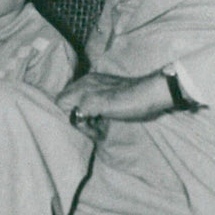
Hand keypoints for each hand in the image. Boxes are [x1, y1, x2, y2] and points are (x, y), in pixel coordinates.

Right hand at [57, 71, 174, 129]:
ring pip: (80, 107)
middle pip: (69, 104)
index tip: (82, 127)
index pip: (61, 101)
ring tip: (98, 130)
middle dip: (77, 120)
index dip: (67, 117)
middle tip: (92, 131)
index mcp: (84, 85)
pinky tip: (103, 124)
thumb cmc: (129, 101)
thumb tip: (72, 116)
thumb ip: (82, 107)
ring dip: (86, 121)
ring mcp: (97, 88)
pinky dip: (94, 118)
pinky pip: (91, 107)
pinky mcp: (107, 95)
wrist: (154, 95)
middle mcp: (87, 84)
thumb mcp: (102, 104)